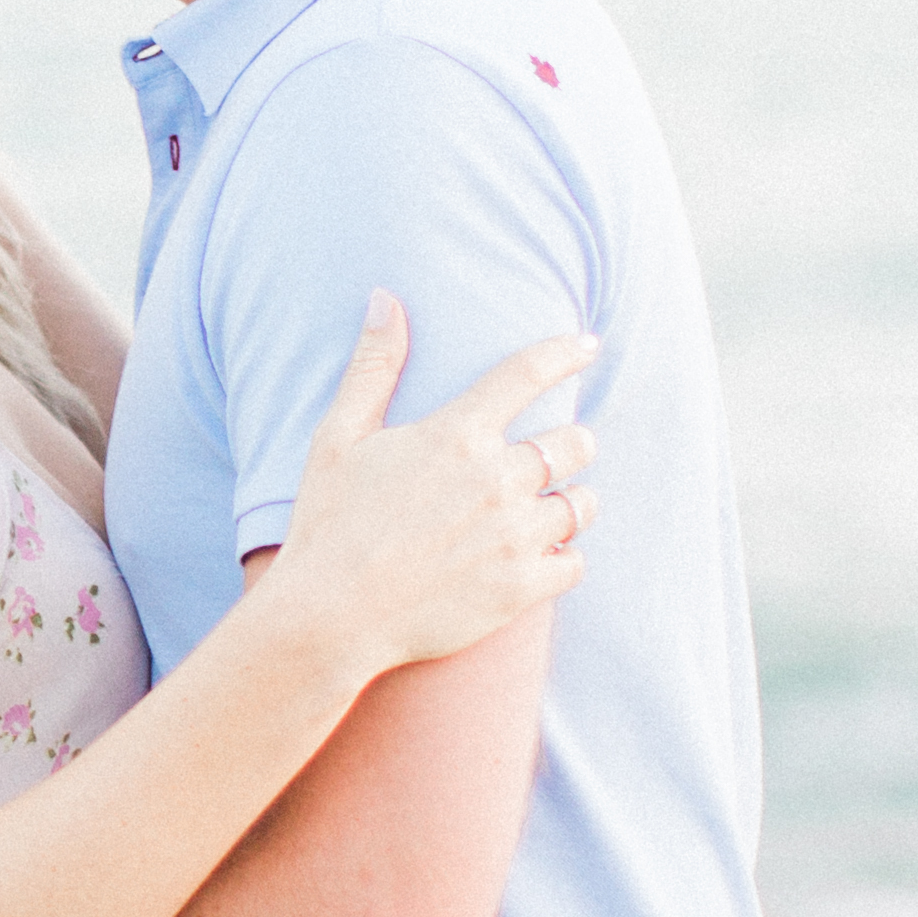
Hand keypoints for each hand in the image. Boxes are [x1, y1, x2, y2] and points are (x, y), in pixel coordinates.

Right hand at [273, 292, 597, 671]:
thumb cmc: (328, 525)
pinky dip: (563, 557)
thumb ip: (372, 368)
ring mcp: (513, 536)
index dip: (564, 352)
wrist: (330, 617)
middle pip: (574, 442)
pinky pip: (575, 562)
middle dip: (570, 442)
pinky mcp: (521, 588)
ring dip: (570, 501)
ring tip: (548, 509)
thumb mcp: (338, 438)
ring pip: (582, 504)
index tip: (588, 344)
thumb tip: (386, 298)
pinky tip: (538, 557)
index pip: (527, 374)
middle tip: (549, 455)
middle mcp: (495, 480)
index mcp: (455, 436)